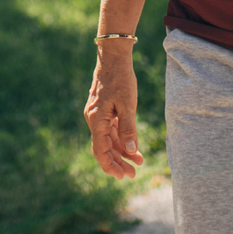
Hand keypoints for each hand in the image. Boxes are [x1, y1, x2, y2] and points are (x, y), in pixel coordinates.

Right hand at [85, 47, 145, 179]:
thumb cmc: (121, 79)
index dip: (110, 166)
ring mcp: (98, 115)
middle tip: (133, 174)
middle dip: (118, 162)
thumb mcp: (128, 105)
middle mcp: (94, 120)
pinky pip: (111, 130)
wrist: (114, 57)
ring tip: (138, 162)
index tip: (123, 176)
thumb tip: (131, 151)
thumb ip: (129, 129)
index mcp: (96, 120)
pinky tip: (133, 146)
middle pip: (104, 148)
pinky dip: (121, 138)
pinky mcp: (104, 110)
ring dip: (122, 151)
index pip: (100, 151)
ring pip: (108, 139)